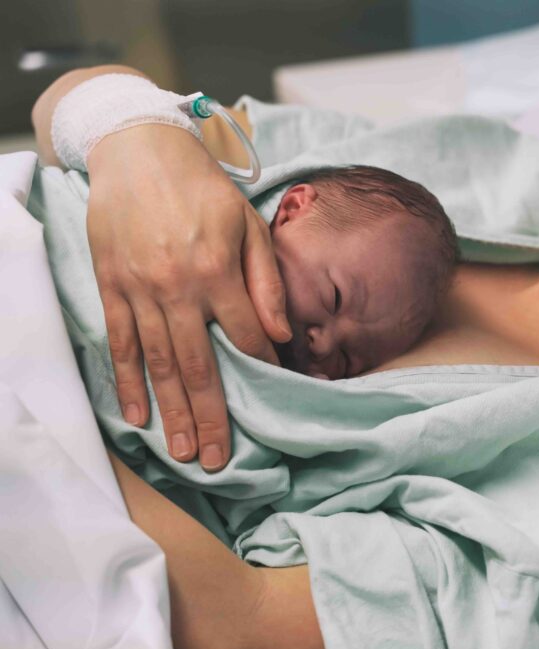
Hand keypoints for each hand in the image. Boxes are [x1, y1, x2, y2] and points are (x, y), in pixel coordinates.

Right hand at [87, 125, 291, 470]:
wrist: (138, 150)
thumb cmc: (204, 190)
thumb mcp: (248, 223)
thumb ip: (266, 280)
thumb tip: (280, 334)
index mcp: (217, 269)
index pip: (244, 336)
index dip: (261, 367)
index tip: (272, 397)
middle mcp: (176, 286)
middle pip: (198, 365)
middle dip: (211, 416)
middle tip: (216, 459)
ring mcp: (138, 289)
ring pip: (157, 363)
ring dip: (171, 411)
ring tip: (182, 451)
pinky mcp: (110, 286)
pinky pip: (120, 342)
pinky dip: (127, 381)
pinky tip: (137, 415)